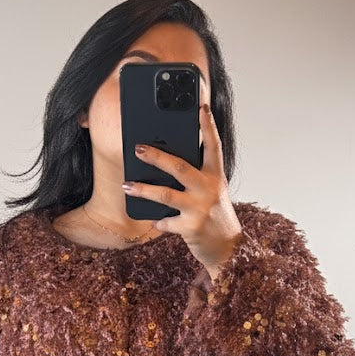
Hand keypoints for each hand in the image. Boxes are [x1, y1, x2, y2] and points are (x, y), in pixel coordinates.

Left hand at [122, 103, 243, 279]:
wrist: (228, 249)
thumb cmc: (215, 215)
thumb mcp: (212, 191)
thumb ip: (196, 176)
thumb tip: (165, 161)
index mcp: (216, 176)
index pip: (213, 146)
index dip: (208, 126)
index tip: (201, 106)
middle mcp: (209, 189)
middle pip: (180, 167)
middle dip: (157, 156)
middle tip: (138, 148)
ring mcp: (200, 208)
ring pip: (166, 194)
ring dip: (143, 189)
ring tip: (126, 185)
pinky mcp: (191, 227)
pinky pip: (166, 221)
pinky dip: (157, 220)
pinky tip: (151, 218)